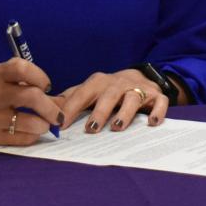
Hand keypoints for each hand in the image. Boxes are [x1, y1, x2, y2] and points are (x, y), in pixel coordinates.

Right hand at [0, 57, 61, 145]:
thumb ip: (24, 82)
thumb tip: (60, 100)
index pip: (23, 69)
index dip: (41, 77)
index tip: (46, 85)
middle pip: (32, 97)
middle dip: (52, 108)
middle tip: (59, 114)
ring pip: (31, 123)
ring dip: (44, 124)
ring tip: (44, 123)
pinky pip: (21, 139)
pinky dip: (32, 135)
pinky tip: (31, 131)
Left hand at [56, 69, 170, 133]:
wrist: (140, 77)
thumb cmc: (108, 90)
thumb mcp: (88, 91)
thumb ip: (69, 99)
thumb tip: (45, 108)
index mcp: (98, 82)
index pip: (83, 93)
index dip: (72, 107)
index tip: (61, 124)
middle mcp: (118, 83)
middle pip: (108, 95)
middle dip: (100, 111)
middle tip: (91, 129)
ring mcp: (139, 89)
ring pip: (133, 98)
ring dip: (125, 113)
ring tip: (117, 128)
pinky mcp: (156, 96)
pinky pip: (160, 102)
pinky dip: (157, 111)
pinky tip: (151, 122)